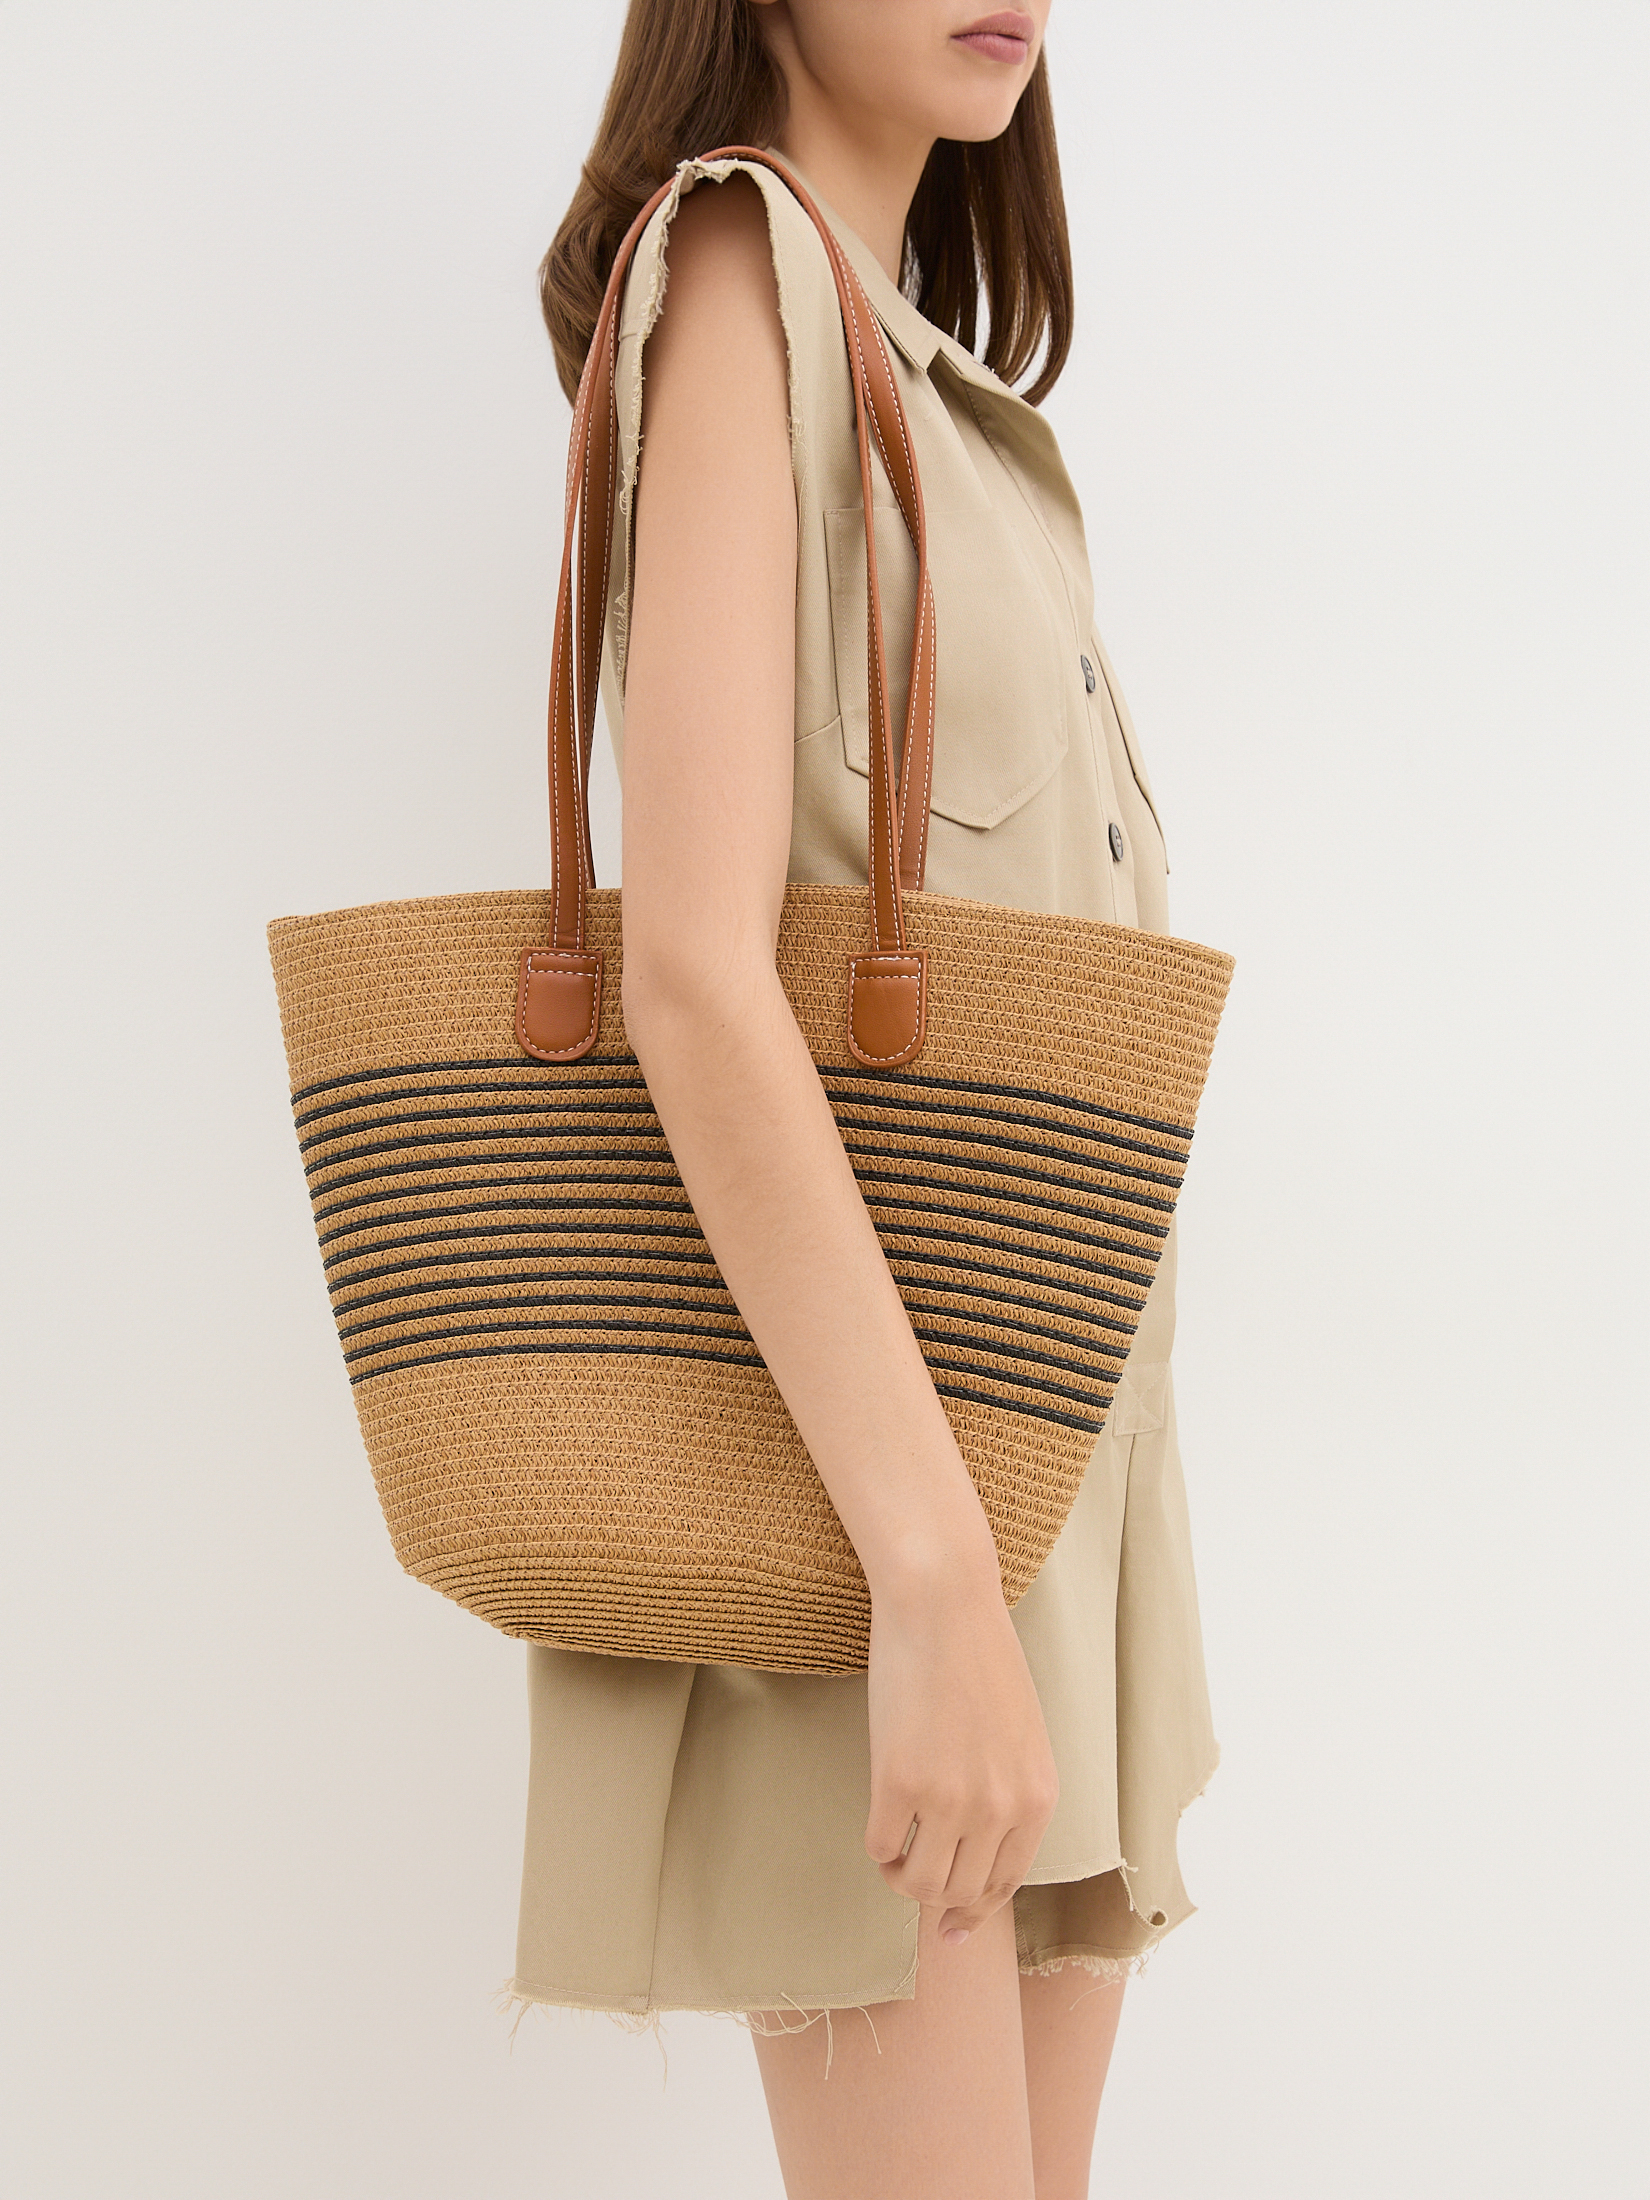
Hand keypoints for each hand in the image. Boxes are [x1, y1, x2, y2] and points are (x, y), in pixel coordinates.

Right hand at [863, 1548, 1058, 1944]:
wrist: (945, 1603)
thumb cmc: (980, 1657)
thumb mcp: (1019, 1734)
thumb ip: (1009, 1792)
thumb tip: (980, 1850)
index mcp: (1038, 1799)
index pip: (1006, 1884)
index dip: (974, 1910)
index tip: (950, 1926)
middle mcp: (1000, 1810)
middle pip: (960, 1892)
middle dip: (933, 1893)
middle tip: (911, 1869)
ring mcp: (949, 1800)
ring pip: (919, 1882)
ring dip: (900, 1875)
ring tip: (893, 1848)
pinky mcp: (899, 1781)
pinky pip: (879, 1846)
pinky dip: (876, 1844)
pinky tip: (879, 1816)